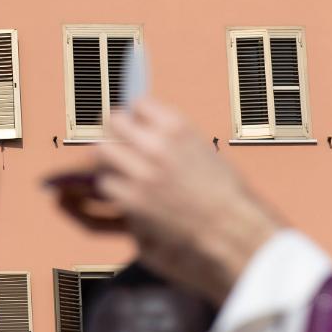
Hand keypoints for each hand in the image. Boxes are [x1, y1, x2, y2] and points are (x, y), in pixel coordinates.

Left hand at [92, 98, 281, 303]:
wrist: (230, 226)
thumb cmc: (224, 192)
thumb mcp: (202, 148)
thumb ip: (173, 137)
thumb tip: (148, 130)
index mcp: (178, 127)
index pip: (139, 104)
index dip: (136, 116)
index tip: (136, 125)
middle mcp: (157, 145)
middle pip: (113, 123)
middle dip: (114, 133)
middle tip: (118, 144)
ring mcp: (142, 173)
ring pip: (101, 153)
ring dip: (108, 159)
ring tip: (120, 169)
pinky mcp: (133, 200)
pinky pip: (106, 184)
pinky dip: (113, 187)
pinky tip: (126, 192)